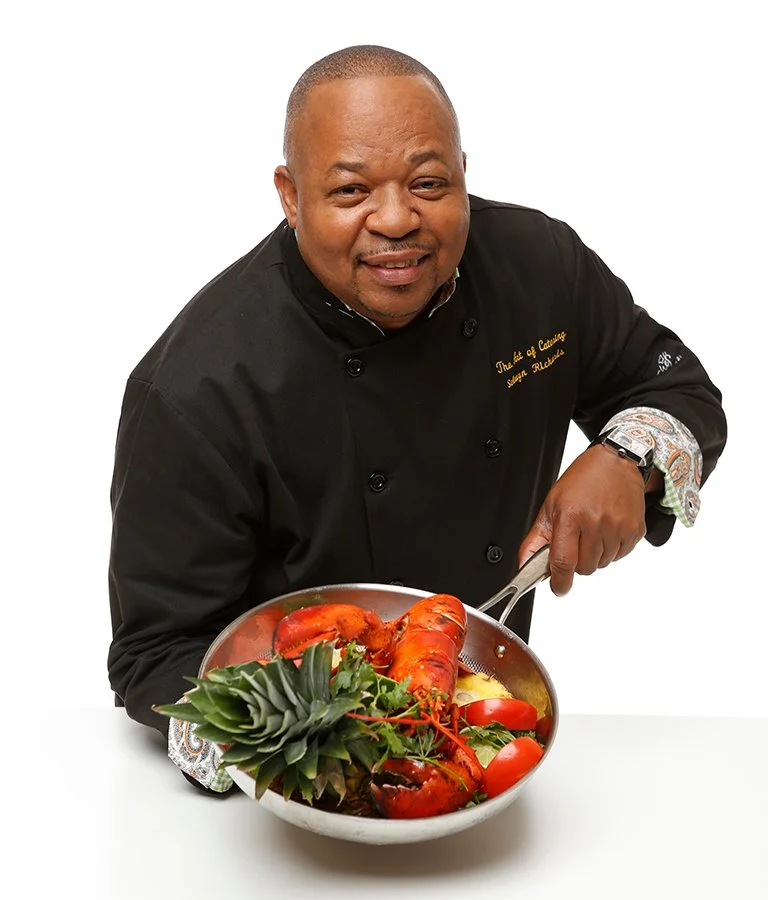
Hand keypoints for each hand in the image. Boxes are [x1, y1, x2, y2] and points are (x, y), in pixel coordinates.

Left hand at [518, 443, 649, 595]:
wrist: (616, 462)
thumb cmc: (582, 481)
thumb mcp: (551, 505)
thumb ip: (537, 539)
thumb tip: (524, 564)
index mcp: (570, 516)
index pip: (563, 562)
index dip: (559, 582)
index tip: (558, 588)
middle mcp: (595, 522)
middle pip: (584, 568)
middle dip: (577, 562)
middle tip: (576, 540)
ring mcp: (618, 527)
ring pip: (602, 564)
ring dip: (594, 555)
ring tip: (592, 530)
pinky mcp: (635, 530)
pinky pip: (619, 556)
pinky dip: (611, 549)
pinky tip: (607, 529)